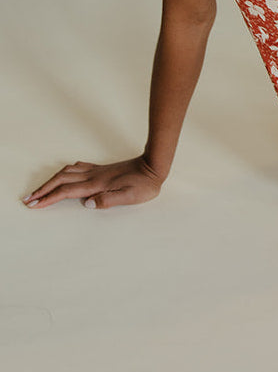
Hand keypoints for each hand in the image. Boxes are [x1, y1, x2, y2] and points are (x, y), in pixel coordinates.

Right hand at [22, 156, 163, 210]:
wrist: (153, 166)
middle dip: (43, 190)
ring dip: (51, 180)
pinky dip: (65, 171)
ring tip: (41, 188)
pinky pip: (77, 167)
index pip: (66, 192)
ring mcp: (97, 171)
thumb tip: (86, 203)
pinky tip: (65, 173)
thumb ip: (108, 200)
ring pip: (66, 172)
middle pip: (61, 181)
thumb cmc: (144, 184)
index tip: (34, 204)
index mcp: (97, 185)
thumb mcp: (130, 197)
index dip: (49, 198)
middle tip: (28, 198)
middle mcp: (93, 176)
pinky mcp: (102, 169)